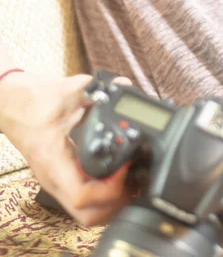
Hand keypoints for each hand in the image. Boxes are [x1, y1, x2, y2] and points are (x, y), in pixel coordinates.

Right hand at [0, 72, 131, 225]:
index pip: (83, 197)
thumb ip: (96, 90)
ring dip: (111, 203)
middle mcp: (53, 178)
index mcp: (53, 161)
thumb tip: (122, 85)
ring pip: (86, 213)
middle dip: (116, 202)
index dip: (111, 189)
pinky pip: (84, 200)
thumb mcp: (66, 90)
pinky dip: (103, 196)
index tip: (125, 168)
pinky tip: (117, 176)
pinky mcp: (61, 179)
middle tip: (133, 180)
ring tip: (128, 180)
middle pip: (88, 215)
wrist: (9, 102)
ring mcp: (56, 181)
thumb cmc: (32, 99)